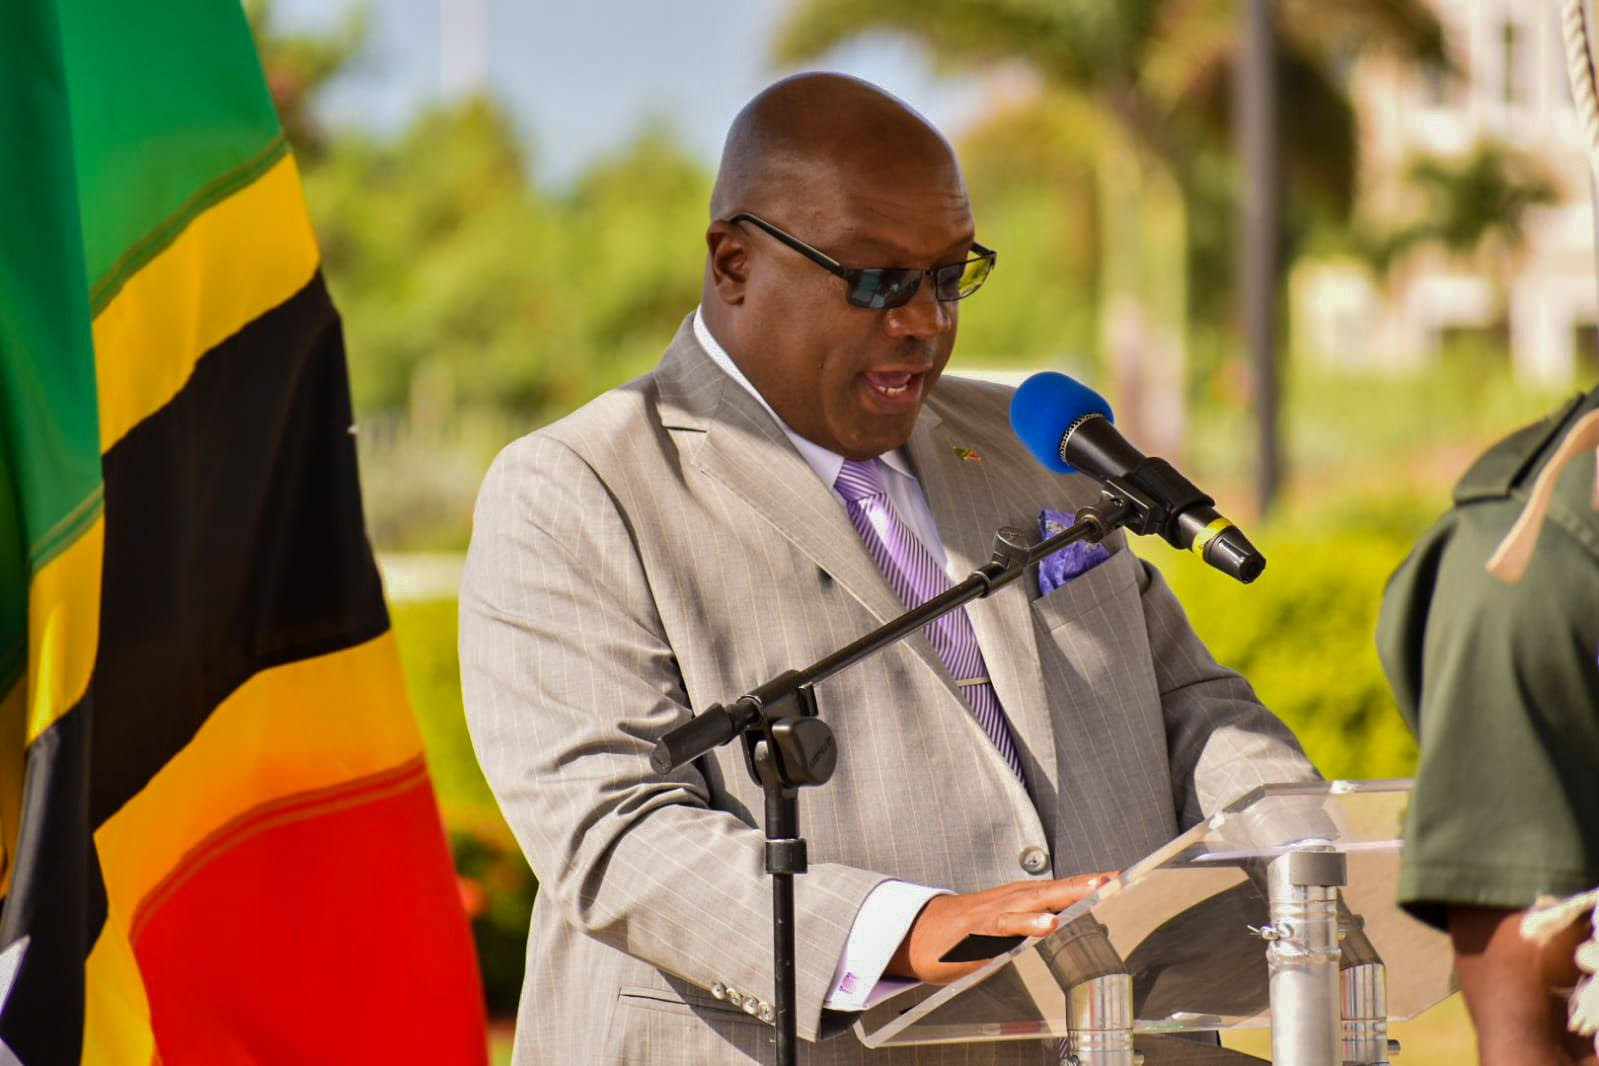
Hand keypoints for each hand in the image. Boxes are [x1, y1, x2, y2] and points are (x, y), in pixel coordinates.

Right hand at [886, 871, 1115, 984]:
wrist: (917, 933)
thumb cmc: (963, 932)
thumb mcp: (1004, 926)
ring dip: (1064, 895)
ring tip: (1092, 891)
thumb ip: (1030, 925)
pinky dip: (1029, 923)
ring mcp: (995, 913)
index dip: (1089, 884)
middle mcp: (1010, 900)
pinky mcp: (979, 931)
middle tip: (1115, 878)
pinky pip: (1007, 927)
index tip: (1122, 877)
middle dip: (1084, 883)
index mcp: (1019, 900)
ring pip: (1034, 901)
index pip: (1060, 889)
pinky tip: (1049, 924)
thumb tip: (1062, 928)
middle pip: (1053, 889)